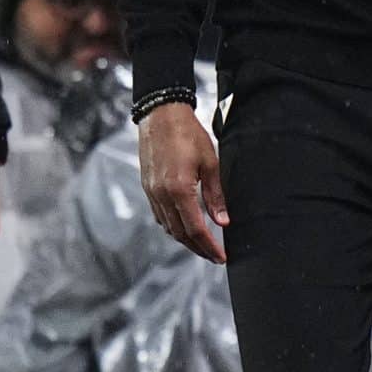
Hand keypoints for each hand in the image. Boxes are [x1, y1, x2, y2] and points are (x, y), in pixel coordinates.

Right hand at [137, 101, 226, 263]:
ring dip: (185, 240)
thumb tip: (223, 222)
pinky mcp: (147, 187)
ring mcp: (152, 193)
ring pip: (168, 227)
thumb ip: (215, 195)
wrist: (160, 114)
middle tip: (214, 256)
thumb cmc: (187, 134)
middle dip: (198, 249)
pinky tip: (183, 225)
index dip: (209, 247)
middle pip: (180, 234)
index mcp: (179, 190)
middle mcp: (162, 195)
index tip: (221, 257)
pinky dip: (172, 226)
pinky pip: (160, 215)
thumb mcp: (209, 162)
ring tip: (202, 245)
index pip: (195, 230)